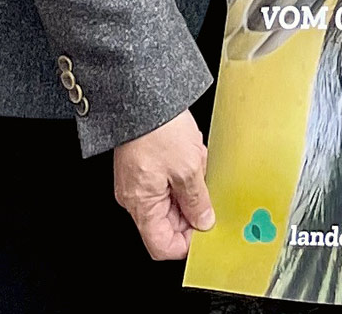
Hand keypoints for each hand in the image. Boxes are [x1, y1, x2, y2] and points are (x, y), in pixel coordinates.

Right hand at [112, 109, 215, 259]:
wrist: (142, 94)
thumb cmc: (158, 128)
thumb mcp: (188, 167)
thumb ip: (197, 200)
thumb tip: (204, 221)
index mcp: (141, 205)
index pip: (162, 246)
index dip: (186, 244)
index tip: (206, 231)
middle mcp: (135, 198)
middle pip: (167, 224)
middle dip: (192, 209)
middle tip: (206, 189)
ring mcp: (138, 182)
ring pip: (170, 201)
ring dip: (190, 187)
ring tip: (197, 163)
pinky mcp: (143, 167)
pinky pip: (167, 182)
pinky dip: (183, 173)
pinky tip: (191, 154)